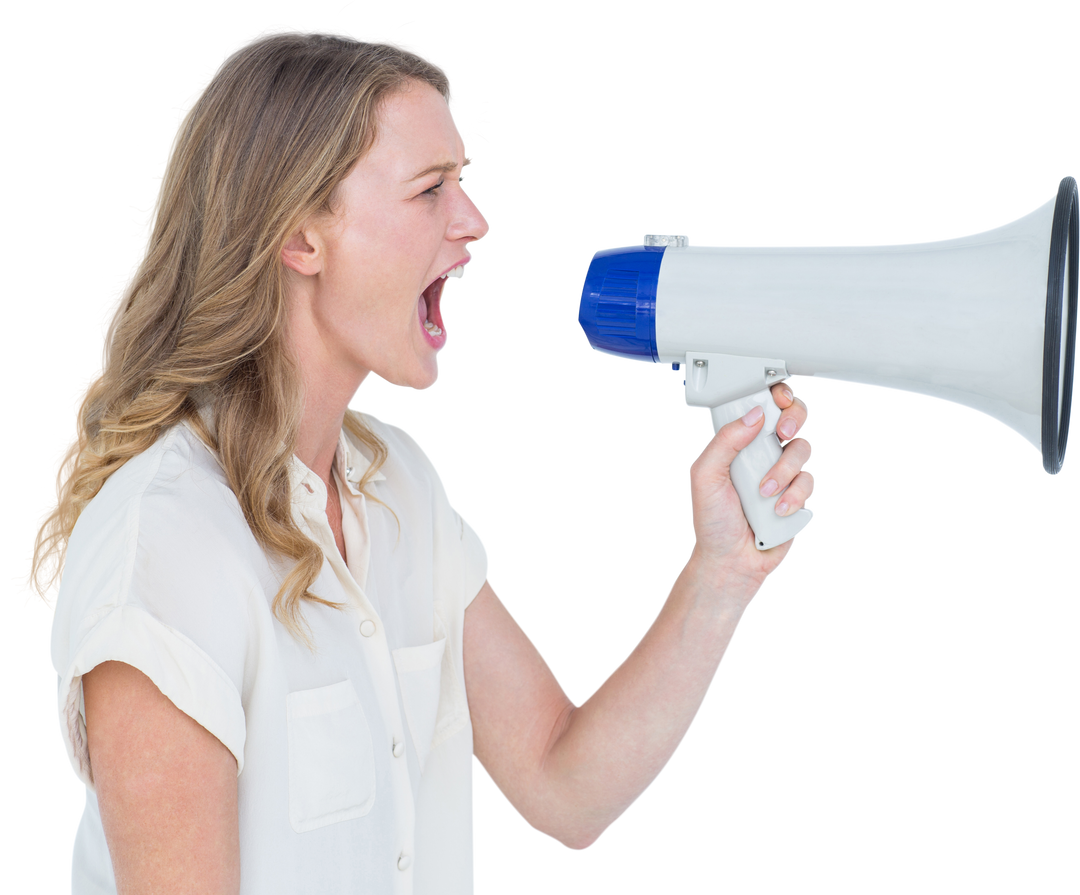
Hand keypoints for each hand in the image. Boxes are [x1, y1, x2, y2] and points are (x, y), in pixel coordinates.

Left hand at [686, 382, 814, 587]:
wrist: (730, 561)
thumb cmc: (713, 521)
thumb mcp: (705, 476)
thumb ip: (725, 442)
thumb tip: (753, 416)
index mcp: (740, 442)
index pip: (763, 406)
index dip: (776, 395)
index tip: (777, 398)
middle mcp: (764, 453)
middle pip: (794, 417)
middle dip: (793, 418)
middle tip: (781, 433)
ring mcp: (784, 473)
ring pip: (803, 449)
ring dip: (784, 469)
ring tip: (764, 491)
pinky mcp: (799, 495)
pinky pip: (809, 482)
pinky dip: (793, 495)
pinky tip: (777, 510)